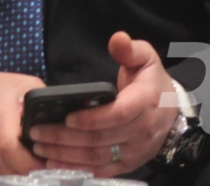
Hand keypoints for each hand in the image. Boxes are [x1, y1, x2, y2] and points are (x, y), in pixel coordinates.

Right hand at [0, 71, 46, 176]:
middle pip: (9, 167)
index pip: (10, 147)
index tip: (49, 164)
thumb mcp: (18, 83)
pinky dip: (7, 175)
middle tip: (46, 169)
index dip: (32, 162)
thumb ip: (40, 97)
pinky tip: (16, 167)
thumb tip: (61, 113)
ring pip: (2, 176)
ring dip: (20, 176)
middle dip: (31, 172)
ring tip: (33, 168)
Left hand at [27, 31, 175, 175]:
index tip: (67, 117)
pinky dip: (78, 169)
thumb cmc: (152, 81)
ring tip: (39, 146)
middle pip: (101, 139)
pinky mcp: (130, 163)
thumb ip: (129, 49)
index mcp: (146, 102)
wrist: (172, 109)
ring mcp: (136, 150)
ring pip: (99, 157)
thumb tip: (118, 39)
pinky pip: (103, 171)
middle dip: (66, 137)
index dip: (92, 118)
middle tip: (37, 131)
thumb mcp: (145, 58)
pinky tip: (55, 163)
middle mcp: (142, 130)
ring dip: (67, 155)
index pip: (118, 114)